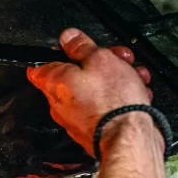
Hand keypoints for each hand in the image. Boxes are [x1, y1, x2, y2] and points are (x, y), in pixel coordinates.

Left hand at [27, 28, 151, 155]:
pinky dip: (120, 98)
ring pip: (93, 90)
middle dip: (98, 63)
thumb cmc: (113, 102)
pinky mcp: (94, 129)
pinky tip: (138, 93)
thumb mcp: (100, 60)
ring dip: (115, 78)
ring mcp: (76, 118)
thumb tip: (68, 37)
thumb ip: (81, 47)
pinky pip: (104, 107)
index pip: (39, 65)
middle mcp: (59, 103)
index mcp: (53, 82)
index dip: (56, 54)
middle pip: (73, 75)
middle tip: (117, 58)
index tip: (71, 48)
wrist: (130, 139)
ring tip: (133, 74)